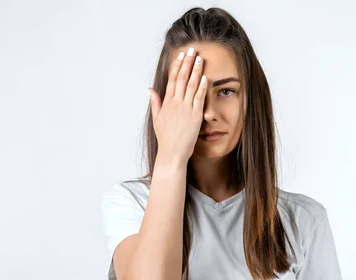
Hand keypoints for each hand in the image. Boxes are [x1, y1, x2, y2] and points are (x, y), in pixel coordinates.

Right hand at [148, 47, 206, 164]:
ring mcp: (186, 109)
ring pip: (191, 85)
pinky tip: (205, 77)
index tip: (181, 55)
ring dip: (196, 70)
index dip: (177, 65)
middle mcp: (176, 103)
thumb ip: (155, 102)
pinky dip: (202, 87)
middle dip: (187, 62)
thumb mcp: (157, 118)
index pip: (172, 79)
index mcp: (167, 103)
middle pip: (182, 78)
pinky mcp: (195, 116)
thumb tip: (150, 89)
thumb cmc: (165, 138)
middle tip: (192, 50)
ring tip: (200, 58)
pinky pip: (199, 98)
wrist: (172, 153)